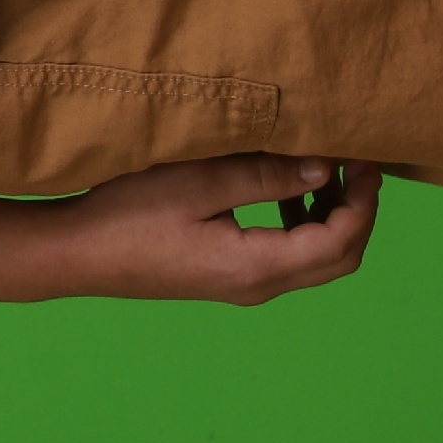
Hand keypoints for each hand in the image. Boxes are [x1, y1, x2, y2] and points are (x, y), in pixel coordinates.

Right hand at [21, 154, 382, 302]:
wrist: (76, 255)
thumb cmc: (129, 215)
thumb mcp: (199, 183)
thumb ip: (266, 176)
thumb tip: (325, 169)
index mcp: (258, 266)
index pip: (340, 240)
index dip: (364, 200)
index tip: (365, 156)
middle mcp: (259, 285)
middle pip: (339, 259)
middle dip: (359, 210)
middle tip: (358, 163)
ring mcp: (243, 286)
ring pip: (315, 261)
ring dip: (332, 218)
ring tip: (325, 170)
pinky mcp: (227, 277)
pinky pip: (287, 258)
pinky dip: (303, 225)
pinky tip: (283, 191)